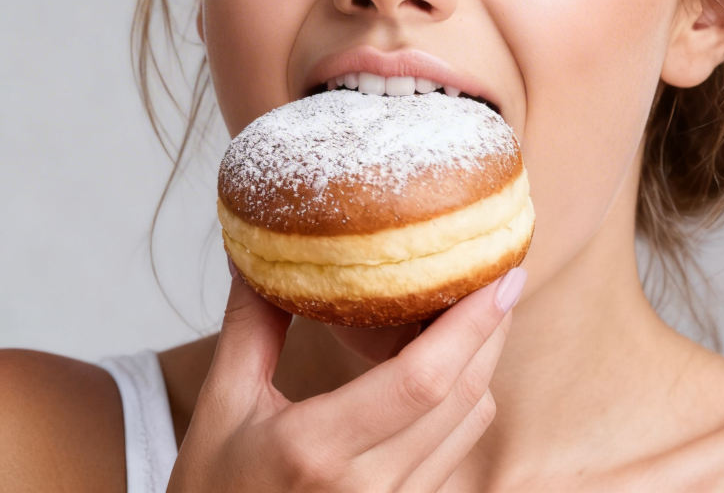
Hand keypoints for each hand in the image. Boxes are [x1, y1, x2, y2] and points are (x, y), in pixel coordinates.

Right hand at [167, 266, 525, 491]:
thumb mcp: (220, 408)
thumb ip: (251, 326)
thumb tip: (261, 254)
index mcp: (316, 448)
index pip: (422, 378)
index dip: (472, 324)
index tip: (502, 277)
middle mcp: (367, 487)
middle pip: (462, 396)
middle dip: (491, 331)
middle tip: (501, 276)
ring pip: (468, 424)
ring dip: (482, 364)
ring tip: (477, 312)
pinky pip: (455, 451)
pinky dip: (463, 400)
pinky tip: (449, 365)